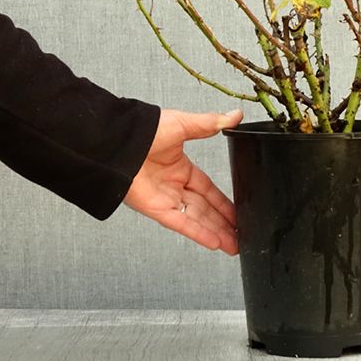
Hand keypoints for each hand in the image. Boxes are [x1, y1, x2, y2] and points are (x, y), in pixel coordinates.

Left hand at [123, 107, 243, 253]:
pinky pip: (181, 224)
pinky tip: (214, 242)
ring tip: (234, 245)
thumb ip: (210, 124)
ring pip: (196, 219)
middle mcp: (174, 186)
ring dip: (215, 232)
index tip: (238, 211)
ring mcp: (165, 199)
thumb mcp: (184, 124)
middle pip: (205, 209)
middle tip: (241, 235)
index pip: (208, 189)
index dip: (223, 202)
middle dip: (223, 222)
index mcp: (180, 167)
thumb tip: (235, 116)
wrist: (120, 142)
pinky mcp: (157, 209)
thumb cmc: (146, 130)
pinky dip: (198, 233)